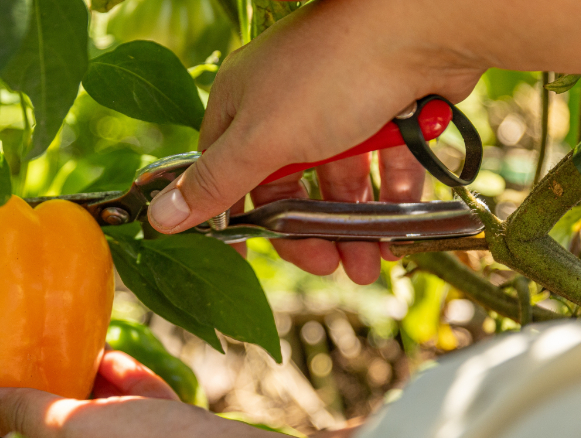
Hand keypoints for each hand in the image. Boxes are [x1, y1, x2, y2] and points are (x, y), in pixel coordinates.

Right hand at [146, 0, 483, 239]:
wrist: (422, 27)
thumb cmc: (331, 74)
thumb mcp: (261, 139)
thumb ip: (215, 184)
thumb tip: (158, 219)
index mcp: (243, 102)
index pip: (227, 171)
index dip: (237, 217)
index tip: (248, 259)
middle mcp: (289, 102)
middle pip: (289, 184)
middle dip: (308, 232)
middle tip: (329, 267)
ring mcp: (342, 103)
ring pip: (341, 179)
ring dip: (353, 226)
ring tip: (368, 263)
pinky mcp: (390, 108)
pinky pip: (386, 164)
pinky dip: (391, 200)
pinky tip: (398, 232)